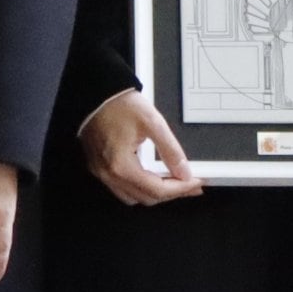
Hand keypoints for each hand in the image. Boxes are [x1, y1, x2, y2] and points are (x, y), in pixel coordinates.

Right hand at [81, 90, 203, 205]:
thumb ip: (170, 150)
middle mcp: (109, 175)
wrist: (96, 93)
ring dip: (154, 193)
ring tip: (174, 182)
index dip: (180, 189)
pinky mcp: (98, 167)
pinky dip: (140, 187)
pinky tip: (152, 176)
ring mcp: (101, 173)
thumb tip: (185, 172)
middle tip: (190, 183)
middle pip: (146, 198)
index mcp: (121, 166)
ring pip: (132, 197)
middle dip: (171, 193)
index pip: (157, 190)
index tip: (196, 182)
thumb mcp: (153, 123)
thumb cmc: (120, 104)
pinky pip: (121, 188)